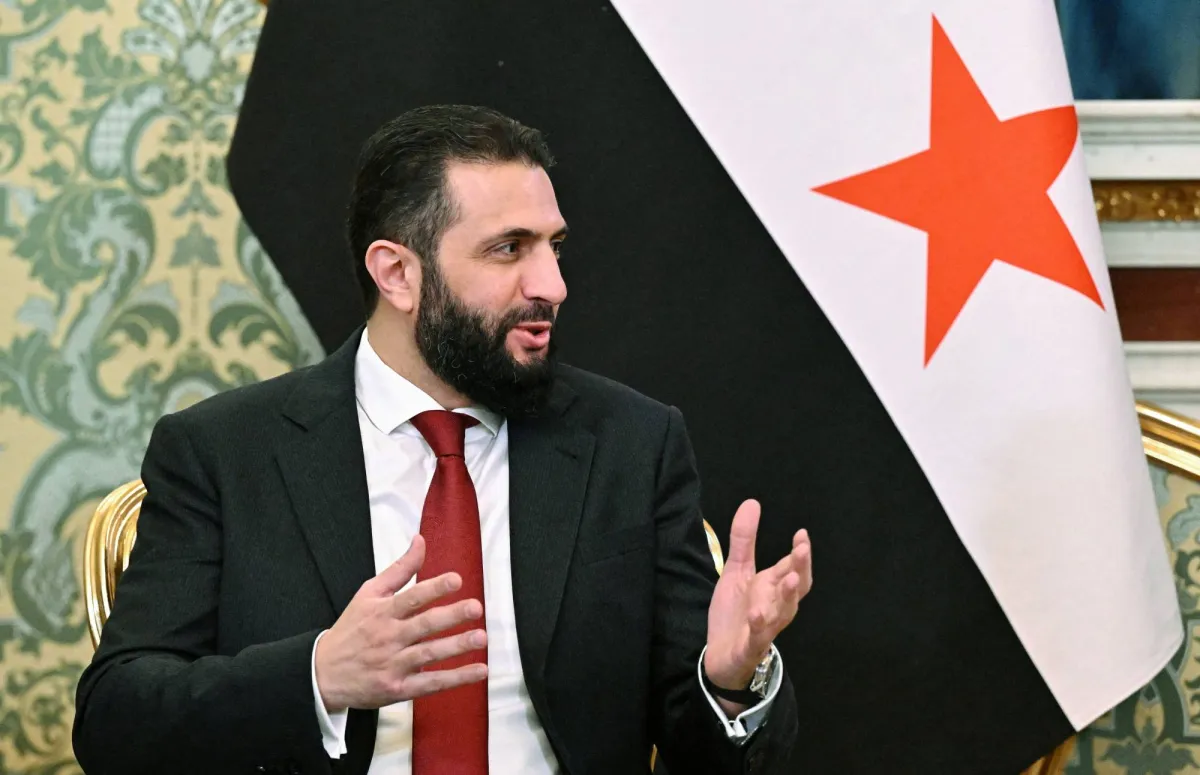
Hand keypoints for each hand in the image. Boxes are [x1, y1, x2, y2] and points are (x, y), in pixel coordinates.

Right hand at [314, 535, 487, 710]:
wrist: (323, 674)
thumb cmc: (351, 630)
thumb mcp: (368, 594)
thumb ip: (399, 569)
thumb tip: (420, 540)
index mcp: (382, 612)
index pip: (411, 597)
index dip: (434, 588)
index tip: (457, 579)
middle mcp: (389, 637)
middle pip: (424, 625)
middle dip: (451, 616)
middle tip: (476, 607)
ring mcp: (394, 664)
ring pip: (429, 654)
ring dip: (457, 646)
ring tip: (481, 637)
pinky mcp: (398, 688)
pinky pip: (430, 683)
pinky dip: (456, 678)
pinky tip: (478, 670)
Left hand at [704, 499, 811, 693]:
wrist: (722, 656)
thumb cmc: (736, 612)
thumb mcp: (737, 572)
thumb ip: (744, 541)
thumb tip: (752, 502)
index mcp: (774, 587)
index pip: (792, 567)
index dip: (799, 552)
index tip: (802, 534)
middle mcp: (776, 606)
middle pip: (796, 588)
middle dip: (801, 569)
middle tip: (802, 550)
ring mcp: (766, 628)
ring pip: (783, 613)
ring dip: (787, 596)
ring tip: (788, 578)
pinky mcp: (751, 646)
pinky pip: (758, 637)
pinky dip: (760, 627)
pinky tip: (757, 614)